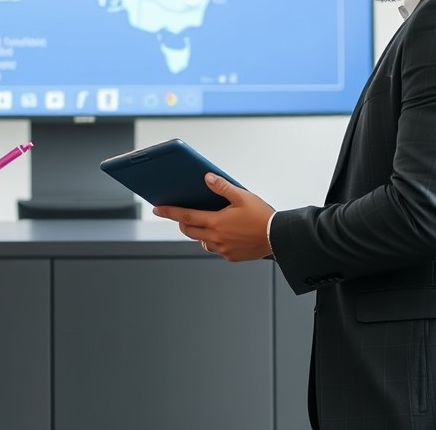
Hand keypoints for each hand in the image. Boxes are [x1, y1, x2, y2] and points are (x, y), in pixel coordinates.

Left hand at [151, 173, 274, 261]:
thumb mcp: (243, 196)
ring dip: (198, 232)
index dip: (169, 212)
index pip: (185, 216)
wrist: (279, 237)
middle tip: (182, 215)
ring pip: (201, 241)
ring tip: (206, 222)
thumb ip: (222, 187)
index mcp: (216, 222)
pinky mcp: (231, 256)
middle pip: (189, 231)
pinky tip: (222, 233)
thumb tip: (207, 178)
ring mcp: (223, 249)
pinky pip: (215, 249)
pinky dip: (213, 241)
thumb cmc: (262, 216)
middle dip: (182, 222)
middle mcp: (216, 238)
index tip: (156, 209)